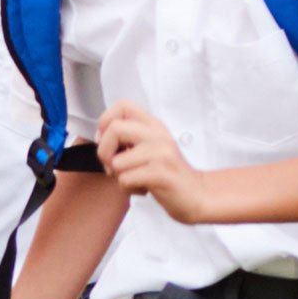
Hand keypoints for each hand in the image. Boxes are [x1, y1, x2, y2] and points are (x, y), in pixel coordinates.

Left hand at [93, 103, 204, 221]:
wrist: (197, 194)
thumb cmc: (169, 173)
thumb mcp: (152, 146)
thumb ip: (130, 136)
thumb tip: (100, 136)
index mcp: (154, 125)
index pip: (123, 105)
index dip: (106, 120)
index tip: (108, 140)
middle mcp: (158, 135)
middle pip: (114, 128)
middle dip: (104, 152)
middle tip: (114, 165)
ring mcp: (160, 153)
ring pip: (116, 162)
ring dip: (118, 177)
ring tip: (135, 179)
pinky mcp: (161, 173)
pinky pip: (125, 180)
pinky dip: (128, 189)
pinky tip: (142, 188)